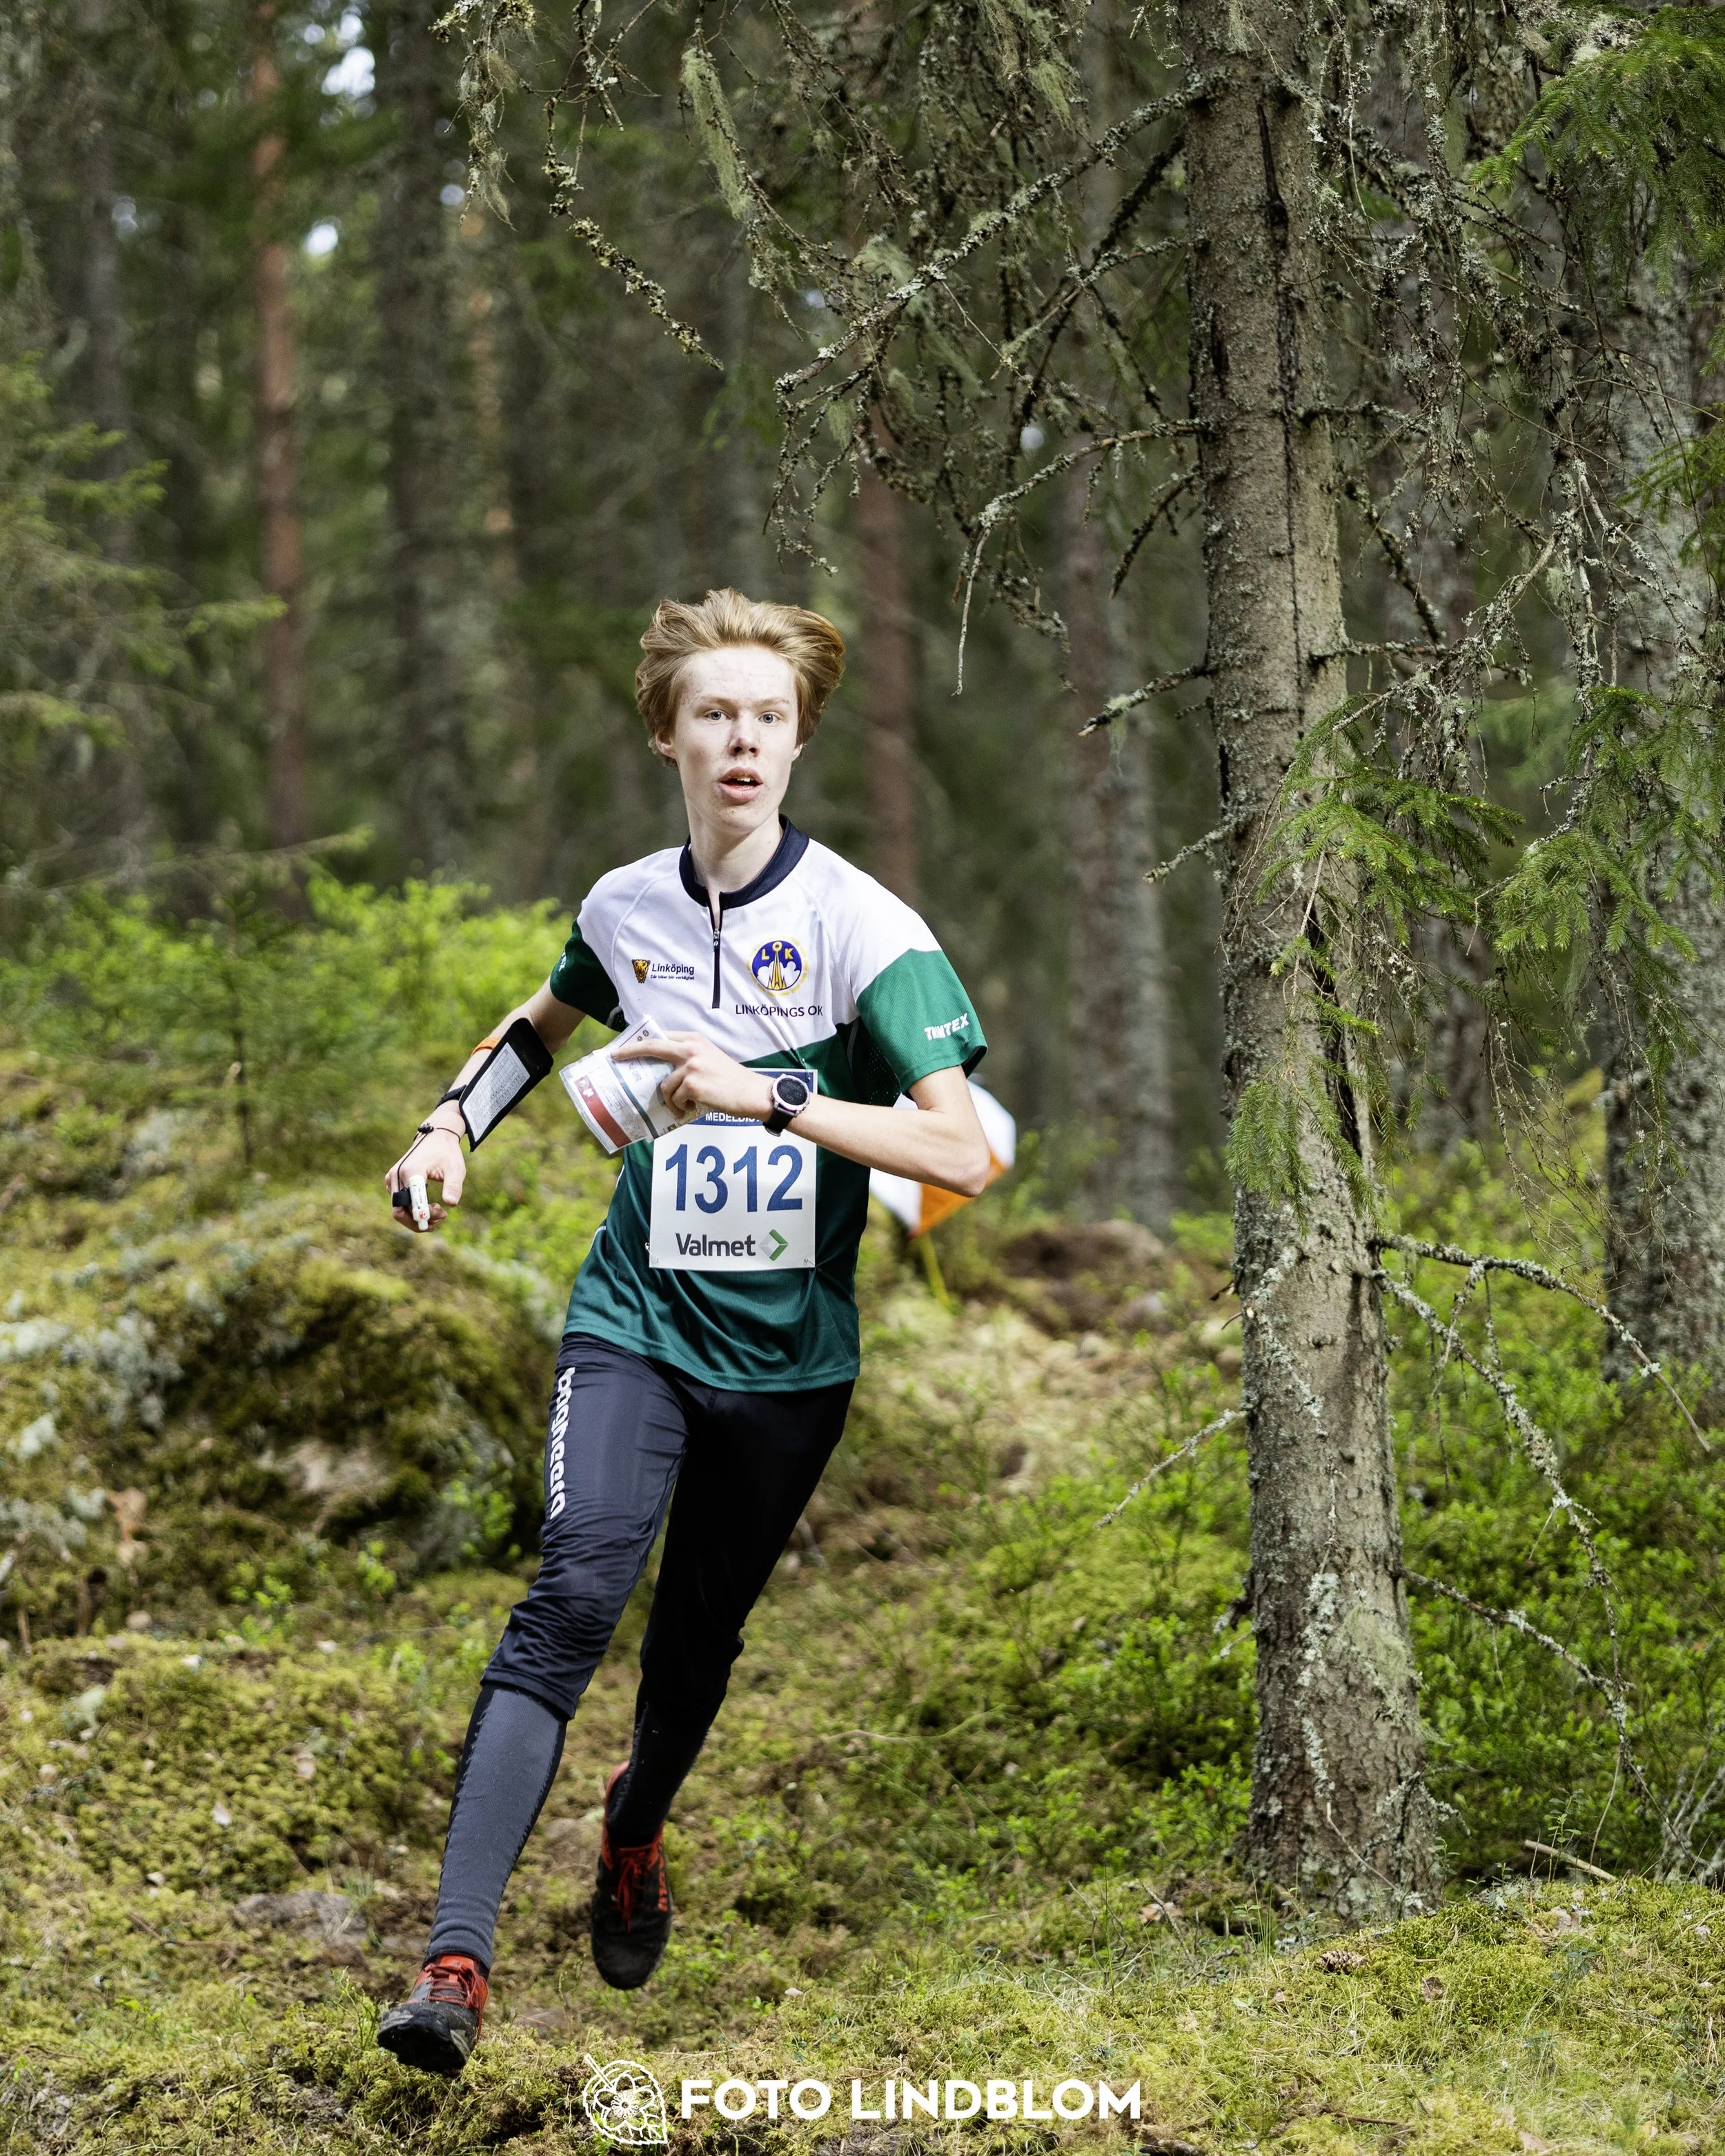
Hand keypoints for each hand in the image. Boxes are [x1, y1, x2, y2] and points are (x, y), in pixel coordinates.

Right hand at [384, 1120, 466, 1231]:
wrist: (435, 1138)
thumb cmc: (446, 1153)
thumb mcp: (455, 1168)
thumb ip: (453, 1186)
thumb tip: (451, 1204)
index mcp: (411, 1171)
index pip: (413, 1204)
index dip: (426, 1215)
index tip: (444, 1214)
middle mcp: (397, 1175)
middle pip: (400, 1211)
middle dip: (420, 1221)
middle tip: (440, 1219)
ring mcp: (392, 1178)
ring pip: (398, 1209)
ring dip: (417, 1217)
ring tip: (439, 1212)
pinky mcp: (393, 1181)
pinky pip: (398, 1203)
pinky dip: (412, 1210)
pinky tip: (429, 1205)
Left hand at [613, 1032, 773, 1122]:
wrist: (752, 1093)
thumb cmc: (732, 1080)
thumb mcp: (710, 1058)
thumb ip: (688, 1057)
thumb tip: (662, 1070)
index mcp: (694, 1039)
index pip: (662, 1037)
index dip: (641, 1042)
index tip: (625, 1047)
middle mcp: (690, 1049)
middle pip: (652, 1047)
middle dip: (630, 1052)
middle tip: (615, 1058)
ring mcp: (690, 1066)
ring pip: (664, 1085)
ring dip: (671, 1101)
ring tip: (683, 1107)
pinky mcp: (692, 1084)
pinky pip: (675, 1099)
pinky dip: (681, 1108)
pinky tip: (693, 1109)